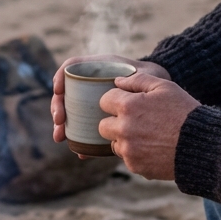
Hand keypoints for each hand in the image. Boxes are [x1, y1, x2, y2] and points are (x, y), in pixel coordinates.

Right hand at [51, 55, 170, 142]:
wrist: (163, 94)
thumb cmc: (155, 79)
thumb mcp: (150, 76)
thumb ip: (139, 77)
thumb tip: (119, 84)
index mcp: (99, 68)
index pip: (72, 68)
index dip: (61, 77)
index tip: (58, 90)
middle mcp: (91, 84)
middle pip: (66, 93)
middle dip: (58, 107)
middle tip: (59, 121)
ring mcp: (92, 102)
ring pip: (70, 113)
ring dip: (62, 125)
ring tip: (60, 138)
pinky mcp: (99, 119)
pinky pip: (84, 129)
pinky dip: (79, 140)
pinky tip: (79, 151)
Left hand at [97, 72, 198, 180]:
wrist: (202, 145)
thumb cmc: (184, 112)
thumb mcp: (165, 87)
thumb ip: (138, 80)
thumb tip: (118, 81)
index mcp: (128, 106)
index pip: (104, 101)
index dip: (116, 100)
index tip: (129, 103)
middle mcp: (123, 129)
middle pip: (103, 126)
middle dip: (115, 122)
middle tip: (137, 121)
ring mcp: (128, 150)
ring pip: (114, 144)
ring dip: (124, 140)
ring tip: (148, 136)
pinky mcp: (135, 166)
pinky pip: (128, 158)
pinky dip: (136, 154)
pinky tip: (154, 148)